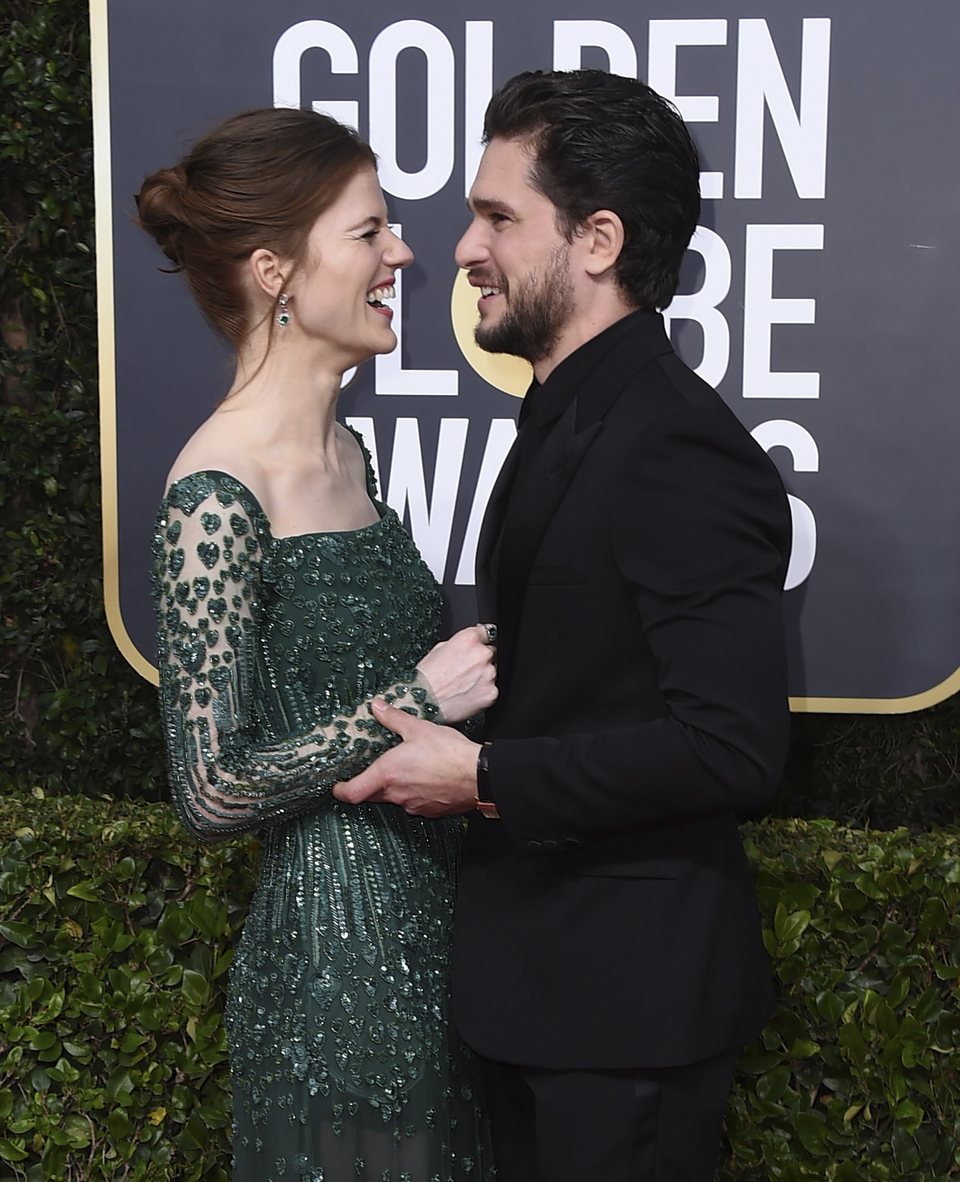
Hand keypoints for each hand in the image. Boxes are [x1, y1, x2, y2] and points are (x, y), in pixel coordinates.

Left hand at [333, 699, 479, 815]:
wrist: (479, 776)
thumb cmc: (449, 753)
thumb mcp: (418, 728)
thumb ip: (394, 718)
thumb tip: (377, 706)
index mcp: (387, 774)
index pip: (353, 792)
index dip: (341, 791)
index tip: (337, 787)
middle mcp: (397, 794)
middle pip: (371, 796)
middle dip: (367, 786)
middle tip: (369, 773)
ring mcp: (413, 805)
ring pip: (394, 799)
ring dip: (394, 787)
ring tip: (405, 770)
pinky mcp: (429, 810)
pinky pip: (413, 803)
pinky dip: (413, 792)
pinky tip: (425, 778)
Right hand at [416, 623, 496, 723]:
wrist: (423, 702)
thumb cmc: (427, 677)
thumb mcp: (439, 648)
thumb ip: (461, 642)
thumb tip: (472, 643)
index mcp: (469, 639)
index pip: (487, 632)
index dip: (482, 639)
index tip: (482, 643)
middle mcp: (482, 654)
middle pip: (491, 652)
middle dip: (481, 659)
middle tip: (465, 669)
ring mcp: (489, 674)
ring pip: (492, 671)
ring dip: (483, 676)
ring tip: (464, 684)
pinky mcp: (491, 692)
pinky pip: (492, 689)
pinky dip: (482, 691)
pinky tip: (467, 693)